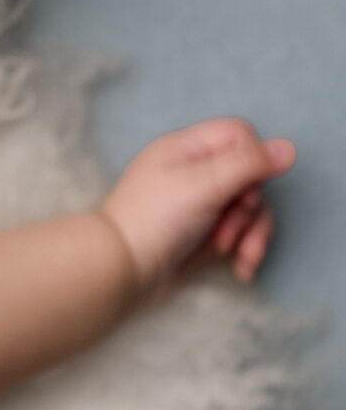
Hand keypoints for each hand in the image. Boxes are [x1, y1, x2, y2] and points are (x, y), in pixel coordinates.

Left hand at [100, 117, 295, 304]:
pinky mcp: (204, 233)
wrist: (121, 273)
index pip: (239, 135)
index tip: (244, 187)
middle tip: (227, 227)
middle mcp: (193, 173)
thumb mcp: (201, 185)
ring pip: (251, 208)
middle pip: (252, 176)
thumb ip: (246, 165)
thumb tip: (288, 148)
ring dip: (251, 234)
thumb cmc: (151, 222)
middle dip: (250, 208)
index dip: (253, 159)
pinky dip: (245, 249)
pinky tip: (240, 270)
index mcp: (184, 150)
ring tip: (235, 256)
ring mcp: (200, 204)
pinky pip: (240, 232)